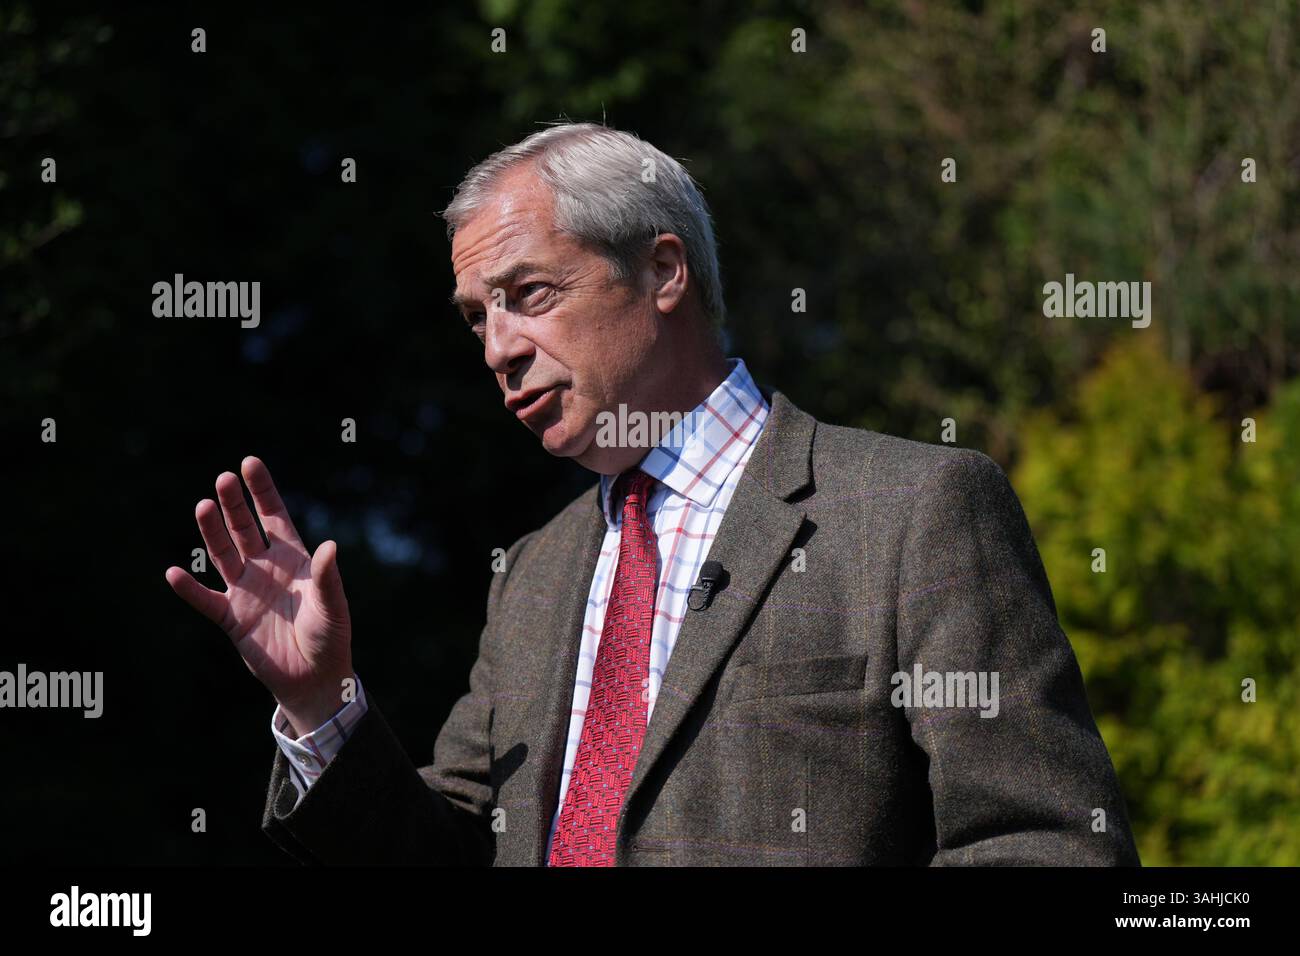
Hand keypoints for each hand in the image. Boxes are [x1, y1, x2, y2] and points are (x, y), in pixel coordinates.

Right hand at [165, 456, 353, 733]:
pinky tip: (174, 573)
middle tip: (223, 480)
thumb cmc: (329, 637)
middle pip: (244, 529)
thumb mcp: (332, 606)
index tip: (249, 462)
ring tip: (202, 507)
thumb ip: (327, 577)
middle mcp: (266, 568)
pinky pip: (206, 600)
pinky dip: (189, 590)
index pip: (274, 516)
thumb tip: (330, 545)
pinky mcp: (231, 619)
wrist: (314, 678)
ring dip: (211, 533)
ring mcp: (246, 591)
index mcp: (294, 559)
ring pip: (223, 555)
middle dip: (234, 504)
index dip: (262, 491)